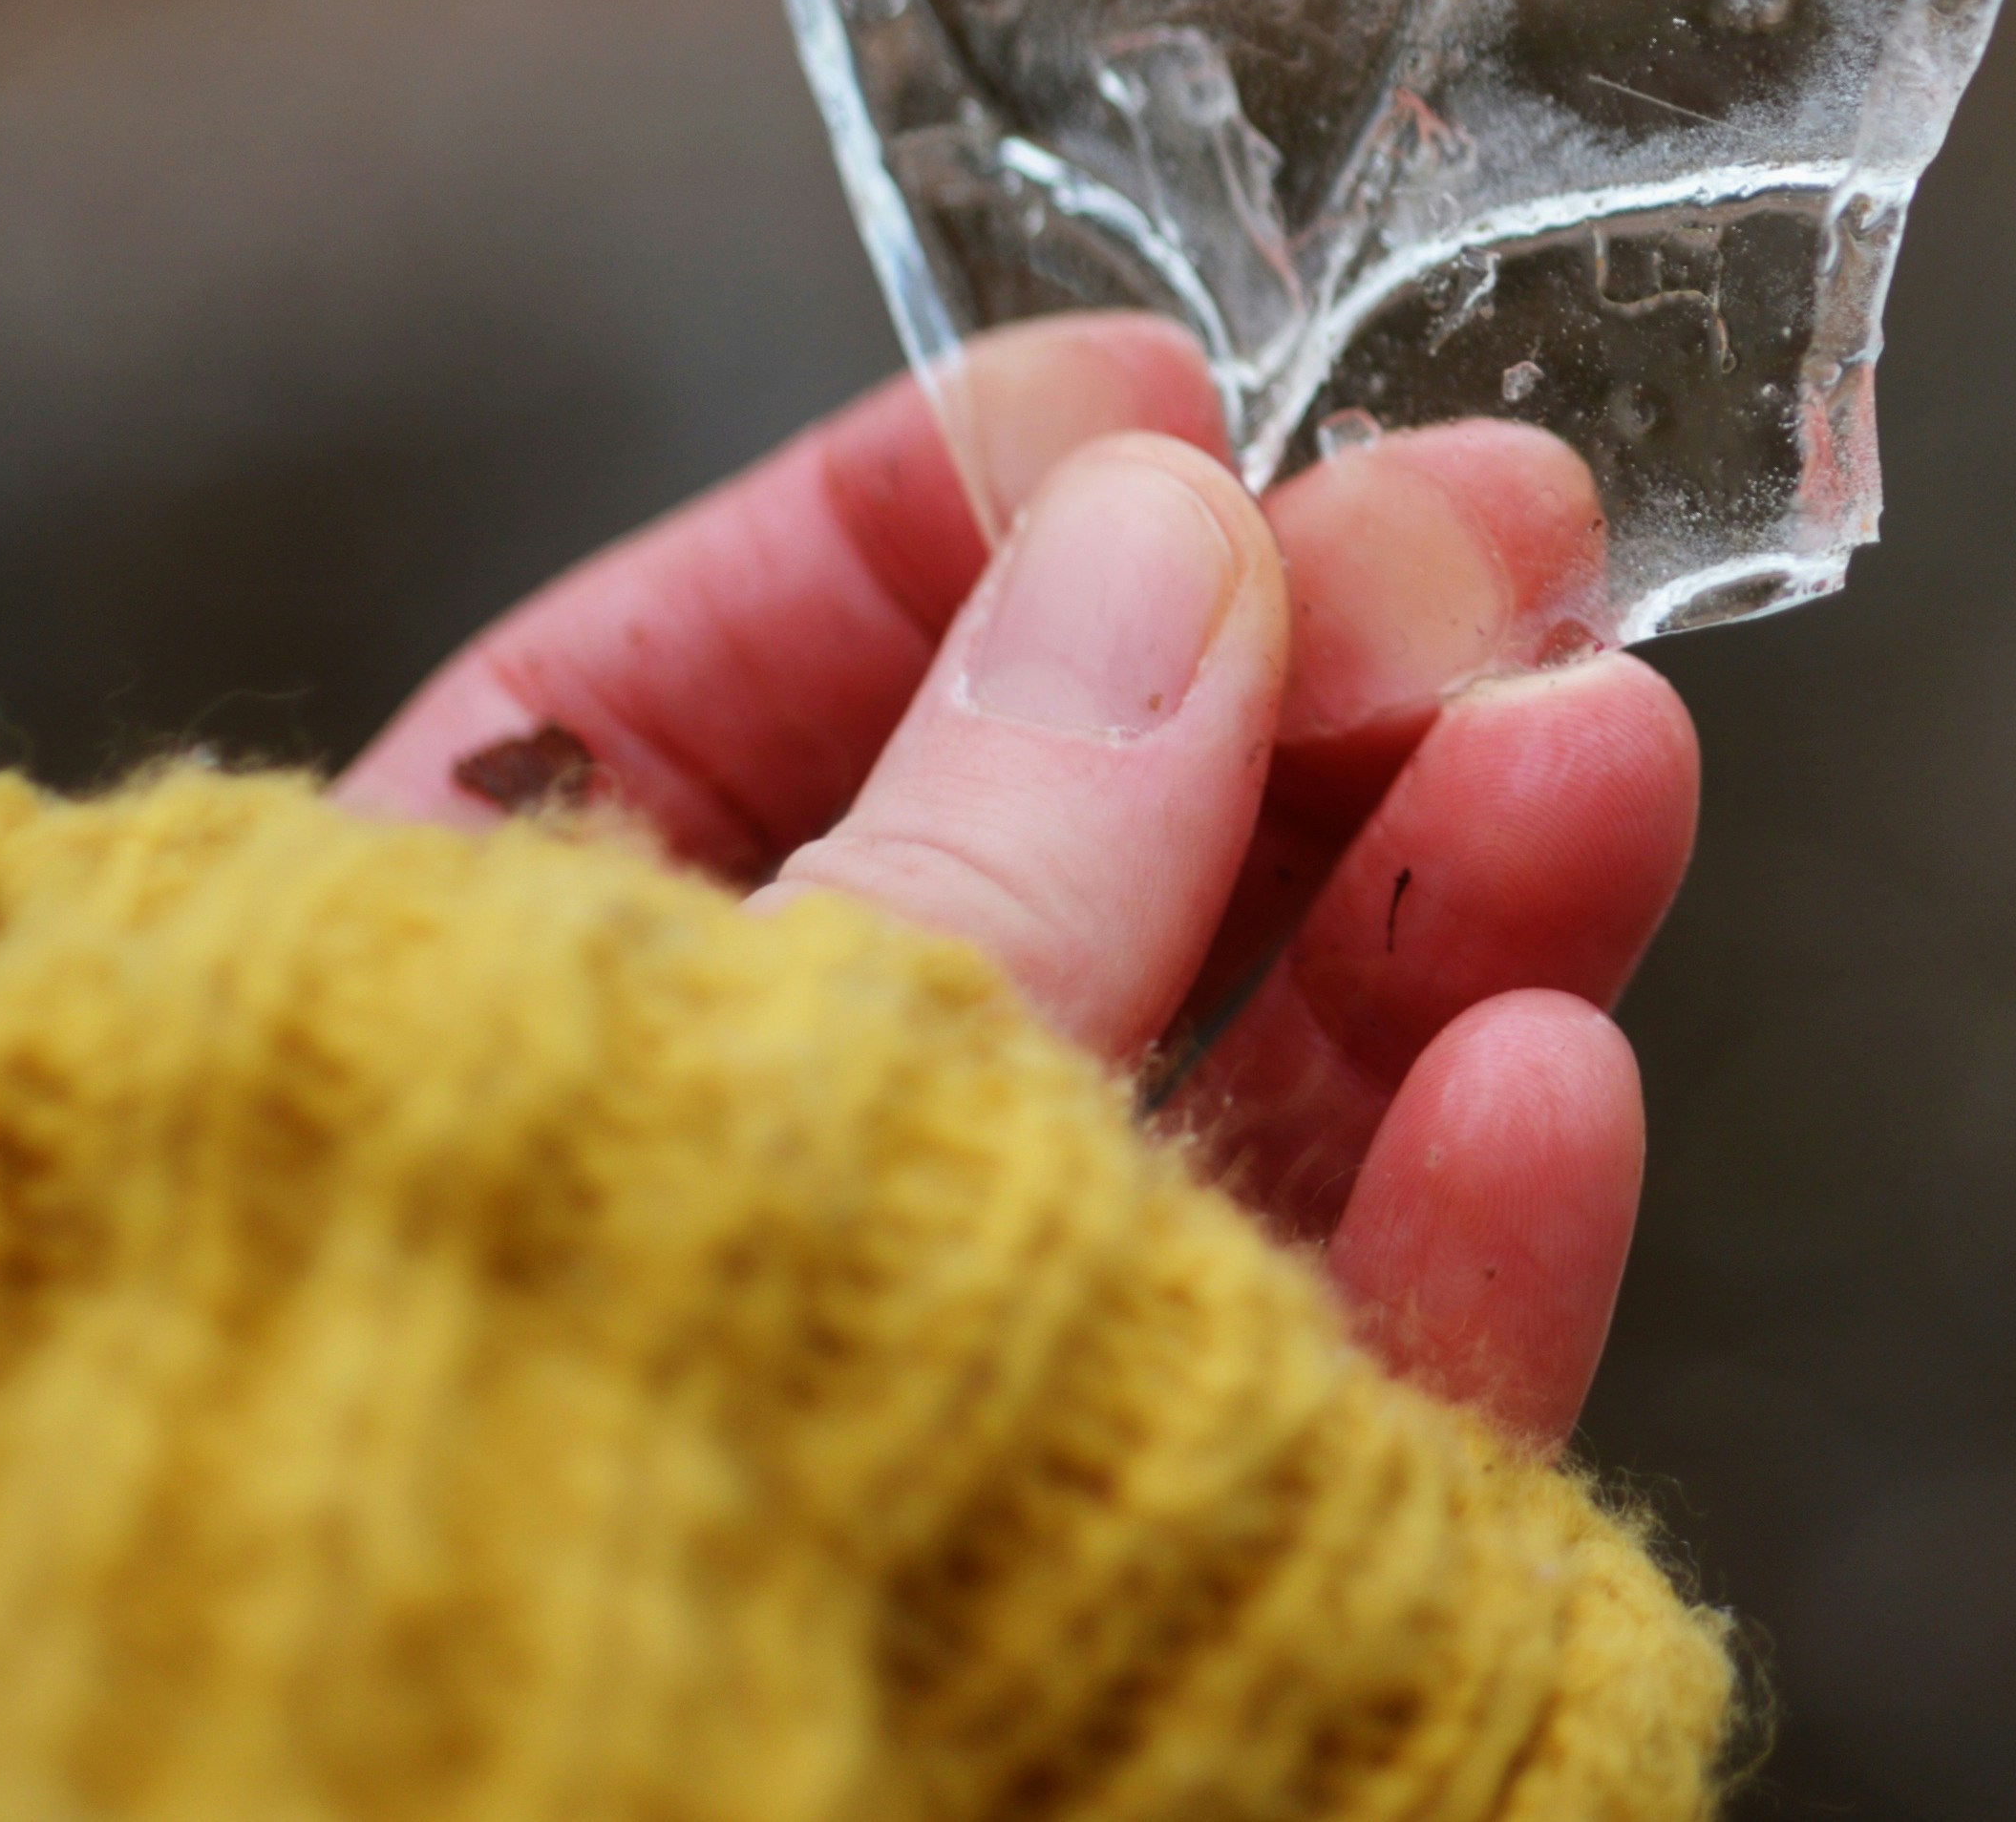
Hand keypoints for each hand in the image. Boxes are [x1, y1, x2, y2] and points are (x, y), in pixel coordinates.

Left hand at [330, 315, 1696, 1447]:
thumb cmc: (469, 1485)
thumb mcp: (738, 1084)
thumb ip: (991, 823)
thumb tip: (1170, 527)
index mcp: (415, 1083)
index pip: (674, 722)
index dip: (934, 531)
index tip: (1165, 390)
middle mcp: (667, 1253)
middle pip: (1026, 916)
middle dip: (1287, 709)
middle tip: (1520, 529)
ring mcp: (913, 1450)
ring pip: (1217, 1153)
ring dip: (1435, 935)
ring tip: (1600, 755)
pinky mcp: (1130, 1624)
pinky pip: (1300, 1426)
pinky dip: (1445, 1254)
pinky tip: (1555, 1080)